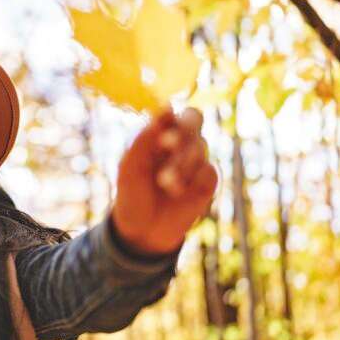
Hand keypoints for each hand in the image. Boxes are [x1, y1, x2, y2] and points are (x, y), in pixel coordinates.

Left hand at [110, 107, 217, 255]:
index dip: (168, 116)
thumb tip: (164, 109)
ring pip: (200, 146)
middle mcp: (181, 143)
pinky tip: (180, 194)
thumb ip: (144, 139)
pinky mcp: (208, 181)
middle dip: (182, 129)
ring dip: (180, 163)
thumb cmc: (132, 194)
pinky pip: (209, 170)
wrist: (143, 230)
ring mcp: (196, 161)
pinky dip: (194, 180)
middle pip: (194, 118)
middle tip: (166, 144)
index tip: (159, 124)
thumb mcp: (129, 167)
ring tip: (164, 183)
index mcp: (159, 135)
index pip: (171, 113)